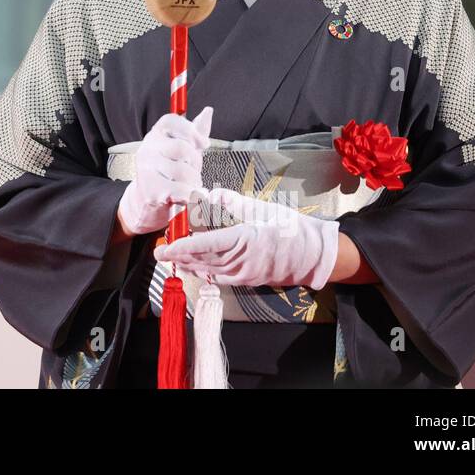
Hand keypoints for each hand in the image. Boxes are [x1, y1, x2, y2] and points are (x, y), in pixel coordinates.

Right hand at [116, 106, 212, 236]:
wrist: (147, 202)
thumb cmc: (168, 173)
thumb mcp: (181, 149)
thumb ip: (195, 131)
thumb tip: (208, 111)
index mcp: (155, 135)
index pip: (171, 121)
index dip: (191, 131)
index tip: (203, 144)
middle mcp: (147, 149)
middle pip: (182, 148)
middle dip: (196, 162)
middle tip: (195, 171)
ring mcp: (146, 171)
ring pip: (183, 172)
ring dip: (195, 182)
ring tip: (190, 185)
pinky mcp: (151, 192)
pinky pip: (183, 191)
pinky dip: (193, 196)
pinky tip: (191, 196)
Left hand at [153, 186, 340, 290]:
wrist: (315, 255)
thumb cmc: (291, 229)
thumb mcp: (262, 209)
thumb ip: (233, 202)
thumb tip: (210, 195)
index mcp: (244, 241)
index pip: (205, 246)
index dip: (182, 248)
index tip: (164, 248)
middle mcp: (241, 262)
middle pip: (202, 261)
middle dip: (179, 257)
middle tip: (159, 252)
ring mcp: (245, 274)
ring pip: (209, 271)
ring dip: (189, 265)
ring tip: (172, 258)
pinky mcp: (248, 280)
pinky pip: (221, 278)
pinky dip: (204, 272)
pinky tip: (195, 267)